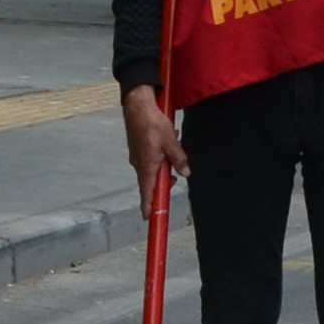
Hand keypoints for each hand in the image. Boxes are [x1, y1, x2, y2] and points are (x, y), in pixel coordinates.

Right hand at [122, 86, 184, 215]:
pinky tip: (168, 142)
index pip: (147, 192)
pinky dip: (160, 154)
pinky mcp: (138, 148)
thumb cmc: (153, 124)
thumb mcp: (172, 142)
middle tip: (174, 178)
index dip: (148, 205)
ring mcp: (137, 156)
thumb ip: (179, 159)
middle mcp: (139, 164)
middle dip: (164, 181)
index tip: (149, 217)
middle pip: (151, 181)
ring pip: (153, 168)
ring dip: (164, 164)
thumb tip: (185, 173)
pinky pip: (150, 157)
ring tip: (174, 151)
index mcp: (147, 166)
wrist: (138, 107)